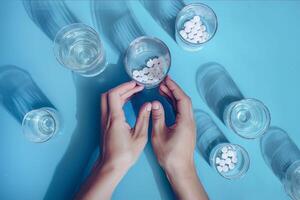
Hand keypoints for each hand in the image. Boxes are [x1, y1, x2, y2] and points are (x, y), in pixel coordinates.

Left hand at [100, 81, 151, 169]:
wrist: (111, 165)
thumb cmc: (125, 154)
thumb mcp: (139, 136)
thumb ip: (143, 118)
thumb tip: (148, 105)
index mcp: (115, 118)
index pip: (114, 94)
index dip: (124, 86)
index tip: (135, 84)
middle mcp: (106, 117)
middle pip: (108, 94)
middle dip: (122, 87)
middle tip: (135, 87)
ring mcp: (104, 120)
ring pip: (107, 100)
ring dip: (120, 94)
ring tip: (134, 92)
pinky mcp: (105, 124)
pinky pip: (109, 106)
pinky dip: (117, 101)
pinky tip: (127, 102)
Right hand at [151, 76, 207, 199]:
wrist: (180, 169)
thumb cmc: (169, 155)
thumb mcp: (159, 135)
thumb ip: (157, 117)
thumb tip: (155, 103)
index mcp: (185, 121)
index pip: (182, 99)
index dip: (174, 88)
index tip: (166, 79)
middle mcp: (189, 121)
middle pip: (184, 100)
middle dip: (173, 90)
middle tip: (162, 82)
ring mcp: (189, 125)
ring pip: (183, 106)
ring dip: (173, 97)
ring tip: (162, 89)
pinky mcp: (186, 129)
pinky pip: (181, 112)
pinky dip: (174, 105)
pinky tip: (165, 102)